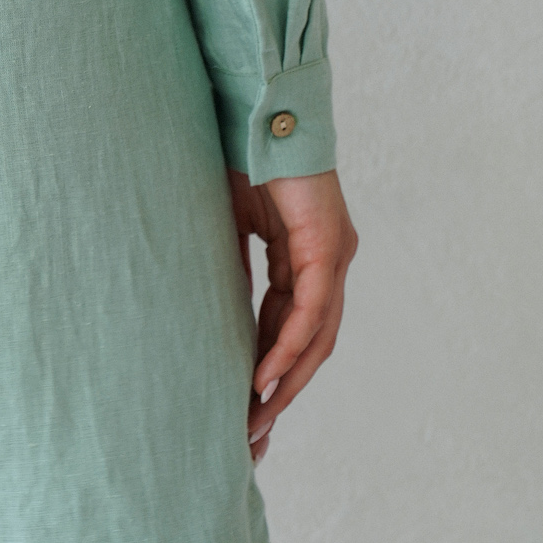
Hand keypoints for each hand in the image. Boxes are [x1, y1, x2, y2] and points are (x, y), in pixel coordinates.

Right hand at [227, 167, 358, 464]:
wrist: (253, 106)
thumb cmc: (233, 155)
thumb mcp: (226, 226)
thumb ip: (229, 270)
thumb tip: (209, 318)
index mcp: (304, 254)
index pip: (289, 327)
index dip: (267, 370)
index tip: (240, 408)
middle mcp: (327, 259)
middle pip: (310, 343)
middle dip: (281, 392)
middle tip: (251, 435)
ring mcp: (333, 253)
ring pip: (317, 336)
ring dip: (286, 382)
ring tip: (255, 418)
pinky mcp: (326, 245)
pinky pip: (309, 311)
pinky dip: (287, 348)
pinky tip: (263, 377)